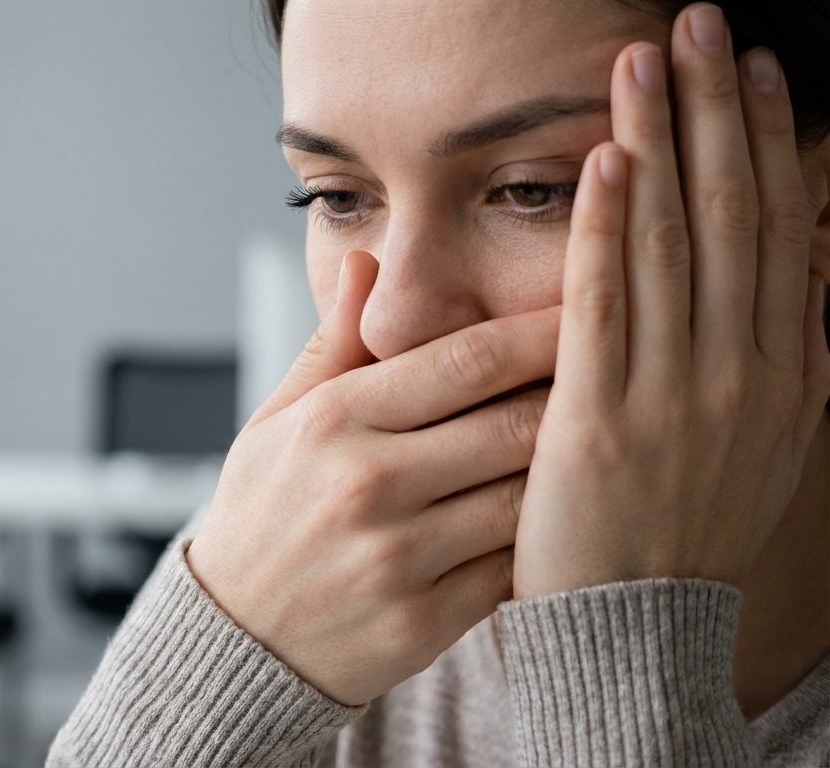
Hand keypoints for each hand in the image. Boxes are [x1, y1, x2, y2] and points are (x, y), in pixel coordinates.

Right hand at [187, 250, 556, 705]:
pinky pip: (512, 570)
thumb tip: (368, 264)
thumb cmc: (259, 518)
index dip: (543, 330)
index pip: (466, 359)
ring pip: (525, 499)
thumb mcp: (274, 423)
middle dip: (578, 396)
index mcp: (332, 421)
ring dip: (568, 474)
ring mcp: (396, 557)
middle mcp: (366, 484)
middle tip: (622, 377)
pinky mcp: (422, 621)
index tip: (594, 305)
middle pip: (514, 424)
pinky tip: (558, 526)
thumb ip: (332, 347)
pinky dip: (541, 544)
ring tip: (600, 450)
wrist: (232, 644)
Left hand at [513, 4, 829, 597]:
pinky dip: (608, 229)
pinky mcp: (600, 422)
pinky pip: (607, 306)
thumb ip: (785, 347)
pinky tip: (604, 161)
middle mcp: (745, 373)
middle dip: (718, 110)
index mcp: (787, 372)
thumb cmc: (684, 527)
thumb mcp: (765, 439)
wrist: (635, 630)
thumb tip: (807, 252)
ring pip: (675, 243)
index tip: (756, 68)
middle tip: (702, 22)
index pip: (781, 227)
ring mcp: (677, 397)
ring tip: (648, 60)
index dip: (770, 139)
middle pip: (735, 214)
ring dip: (661, 141)